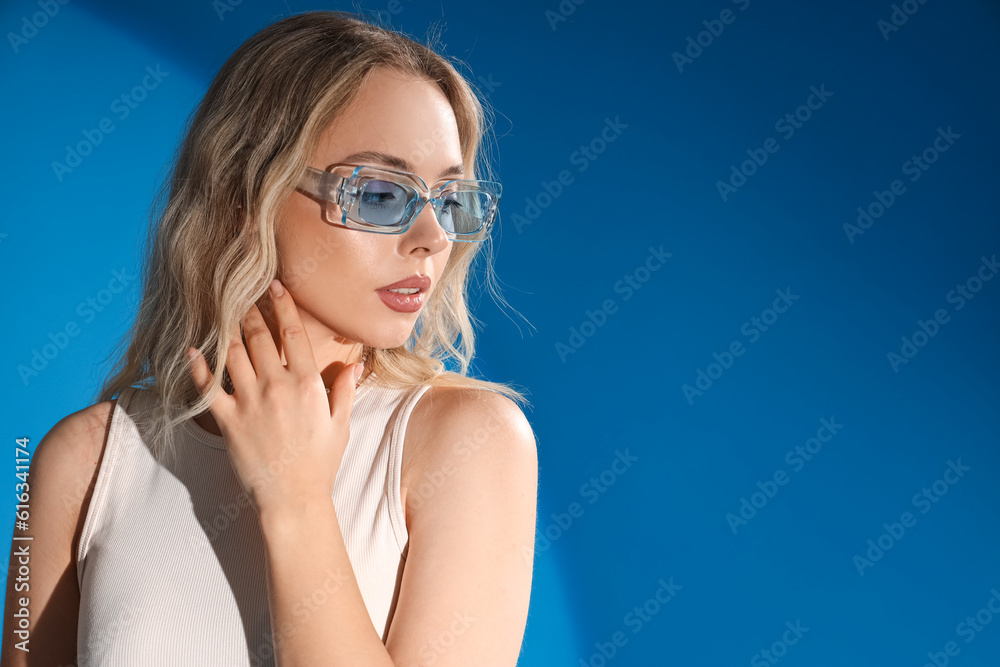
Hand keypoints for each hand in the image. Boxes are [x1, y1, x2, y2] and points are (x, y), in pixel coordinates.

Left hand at [185, 278, 362, 516]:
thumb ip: (346, 389)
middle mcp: (278, 386)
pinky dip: (197, 366)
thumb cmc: (320, 463)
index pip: (294, 333)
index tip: (275, 287)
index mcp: (308, 384)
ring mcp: (250, 402)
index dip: (283, 306)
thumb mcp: (341, 424)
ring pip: (233, 354)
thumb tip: (355, 363)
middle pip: (260, 337)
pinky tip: (191, 350)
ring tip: (222, 314)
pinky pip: (208, 388)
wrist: (293, 499)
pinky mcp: (228, 421)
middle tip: (243, 295)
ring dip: (227, 331)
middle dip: (250, 312)